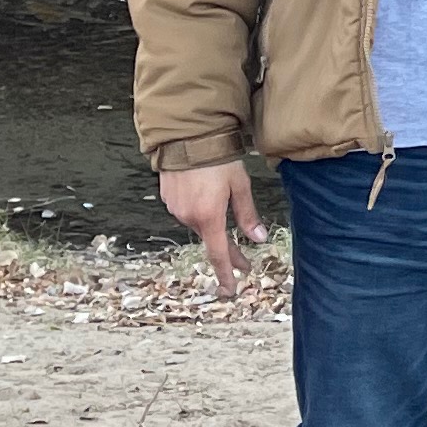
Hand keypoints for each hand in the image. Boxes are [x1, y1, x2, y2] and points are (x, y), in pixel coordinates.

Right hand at [161, 161, 264, 293]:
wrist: (186, 137)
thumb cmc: (217, 159)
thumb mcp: (239, 186)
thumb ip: (248, 214)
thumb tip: (259, 238)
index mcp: (208, 217)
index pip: (219, 254)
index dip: (226, 273)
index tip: (230, 290)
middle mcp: (189, 217)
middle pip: (211, 239)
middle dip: (228, 250)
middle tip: (244, 261)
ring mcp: (175, 208)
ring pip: (199, 224)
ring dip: (213, 224)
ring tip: (223, 210)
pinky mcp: (168, 198)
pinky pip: (187, 211)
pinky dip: (199, 210)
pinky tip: (205, 196)